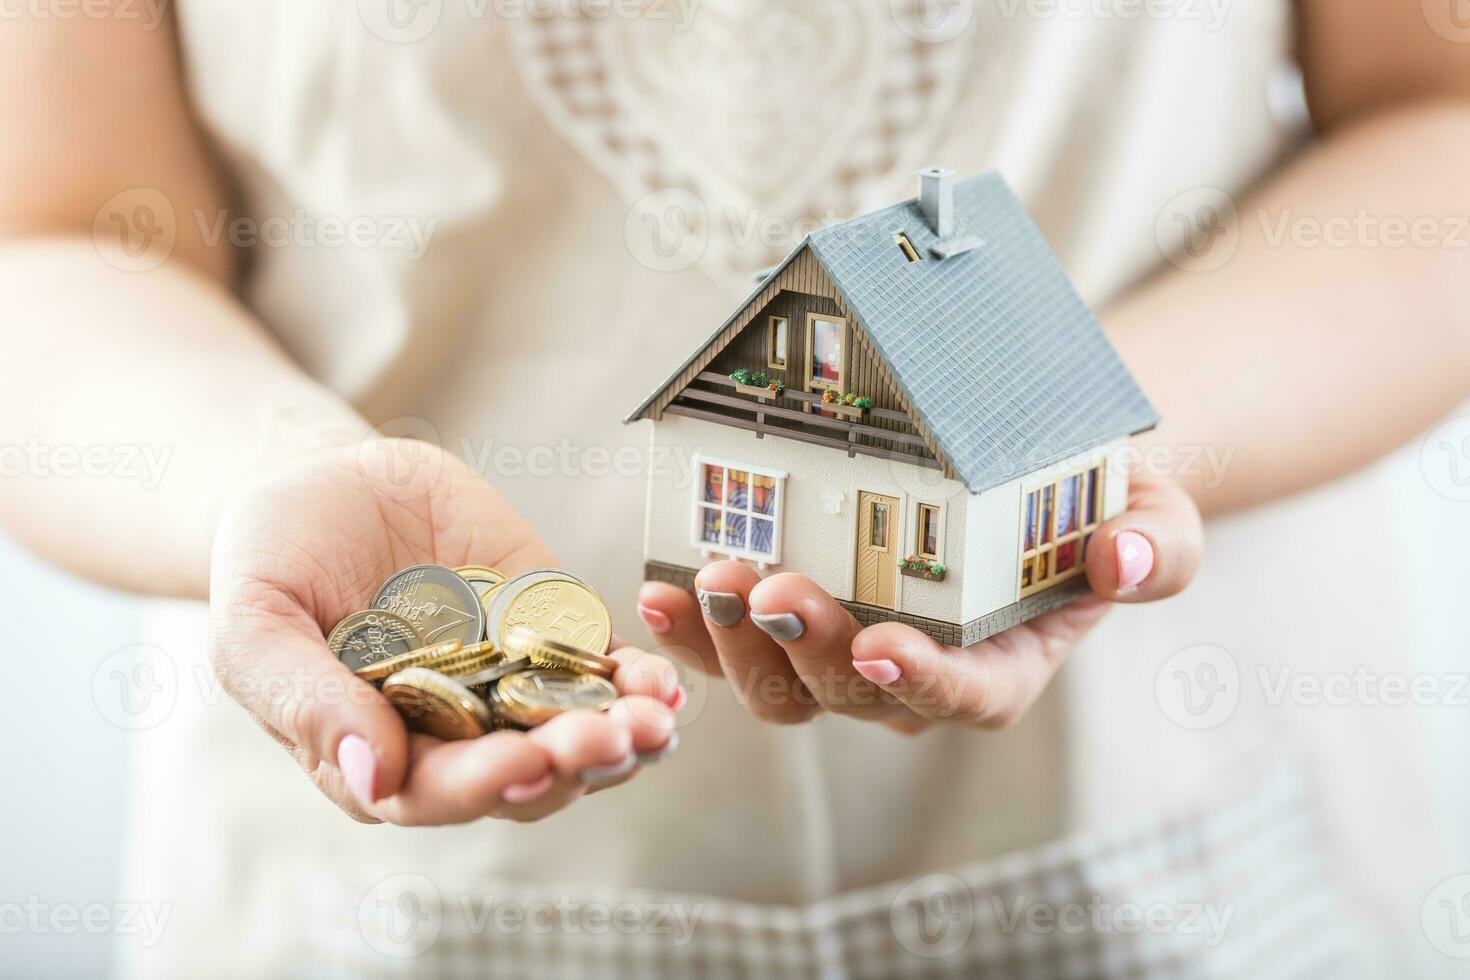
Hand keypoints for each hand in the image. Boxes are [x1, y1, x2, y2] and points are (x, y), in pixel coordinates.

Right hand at [209, 439, 681, 823]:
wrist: (327, 477)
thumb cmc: (272, 557)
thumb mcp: (254, 622)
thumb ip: (304, 701)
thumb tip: (375, 781)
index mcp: (375, 755)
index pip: (435, 793)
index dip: (483, 784)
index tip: (524, 764)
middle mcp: (451, 736)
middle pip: (524, 776)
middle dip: (571, 763)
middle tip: (611, 740)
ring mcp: (508, 686)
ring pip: (574, 734)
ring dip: (621, 736)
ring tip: (656, 722)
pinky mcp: (550, 634)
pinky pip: (602, 669)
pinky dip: (636, 680)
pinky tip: (667, 684)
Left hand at [636, 473, 1200, 732]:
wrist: (1027, 474)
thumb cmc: (1090, 501)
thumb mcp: (1155, 513)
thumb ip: (1158, 548)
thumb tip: (1125, 561)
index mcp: (1002, 668)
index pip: (965, 699)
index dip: (923, 682)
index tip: (885, 644)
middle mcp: (914, 677)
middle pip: (852, 694)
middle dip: (810, 647)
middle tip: (776, 589)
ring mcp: (844, 657)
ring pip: (782, 688)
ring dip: (738, 643)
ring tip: (710, 580)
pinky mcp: (791, 627)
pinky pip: (734, 648)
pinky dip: (692, 631)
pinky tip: (658, 593)